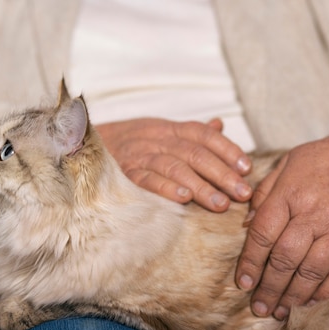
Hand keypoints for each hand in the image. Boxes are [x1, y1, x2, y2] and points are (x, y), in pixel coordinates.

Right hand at [96, 118, 252, 211]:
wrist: (82, 145)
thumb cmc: (129, 143)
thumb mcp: (158, 131)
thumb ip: (190, 132)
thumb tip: (219, 125)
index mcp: (167, 128)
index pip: (203, 134)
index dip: (227, 149)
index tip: (246, 167)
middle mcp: (155, 139)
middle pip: (194, 153)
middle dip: (221, 174)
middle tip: (242, 193)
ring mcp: (138, 155)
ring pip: (174, 167)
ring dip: (200, 186)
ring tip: (220, 204)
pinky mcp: (123, 174)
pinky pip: (146, 180)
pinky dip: (165, 188)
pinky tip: (183, 199)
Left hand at [235, 126, 328, 318]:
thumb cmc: (322, 160)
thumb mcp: (286, 164)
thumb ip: (263, 194)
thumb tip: (245, 225)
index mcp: (289, 194)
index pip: (262, 235)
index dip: (250, 262)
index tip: (242, 283)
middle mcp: (314, 214)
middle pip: (285, 258)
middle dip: (269, 287)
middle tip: (258, 307)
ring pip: (312, 271)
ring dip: (293, 296)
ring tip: (279, 310)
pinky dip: (324, 291)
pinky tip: (308, 301)